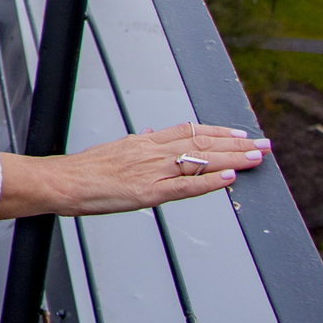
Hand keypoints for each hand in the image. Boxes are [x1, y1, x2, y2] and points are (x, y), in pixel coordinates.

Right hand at [0, 123, 271, 219]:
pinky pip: (185, 186)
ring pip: (198, 161)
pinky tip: (229, 179)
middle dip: (235, 144)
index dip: (216, 132)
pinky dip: (209, 183)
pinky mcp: (148, 191)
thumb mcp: (111, 151)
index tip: (238, 134)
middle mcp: (150, 151)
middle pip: (200, 143)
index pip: (187, 131)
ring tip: (256, 158)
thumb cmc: (80, 171)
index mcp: (142, 142)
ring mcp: (151, 171)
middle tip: (262, 145)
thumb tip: (148, 137)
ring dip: (231, 159)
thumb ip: (134, 146)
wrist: (60, 182)